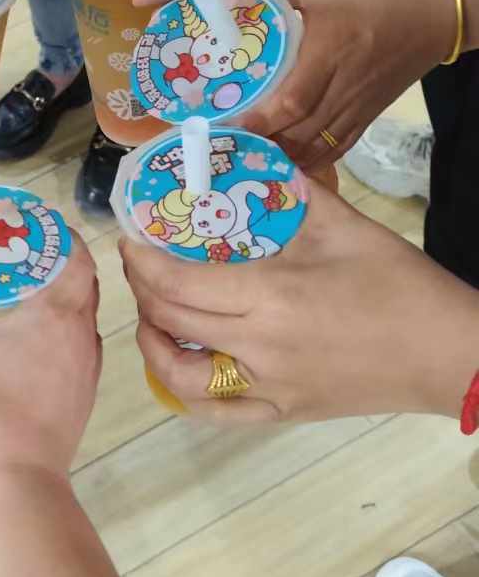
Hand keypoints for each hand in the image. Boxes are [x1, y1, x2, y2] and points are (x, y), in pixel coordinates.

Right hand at [0, 233, 102, 490]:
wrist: (14, 485)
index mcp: (58, 314)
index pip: (74, 254)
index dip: (54, 233)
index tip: (24, 223)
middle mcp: (83, 335)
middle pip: (79, 282)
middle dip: (50, 263)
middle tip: (11, 253)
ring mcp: (87, 369)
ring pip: (78, 317)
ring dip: (55, 298)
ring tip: (14, 291)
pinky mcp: (81, 396)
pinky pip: (74, 346)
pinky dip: (55, 332)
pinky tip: (21, 342)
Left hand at [121, 182, 478, 423]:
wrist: (446, 354)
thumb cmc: (398, 285)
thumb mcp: (344, 227)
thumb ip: (293, 193)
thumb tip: (254, 163)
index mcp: (270, 297)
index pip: (178, 282)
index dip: (142, 262)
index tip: (130, 241)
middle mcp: (257, 347)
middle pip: (170, 322)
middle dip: (142, 291)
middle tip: (139, 267)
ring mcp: (266, 387)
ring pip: (179, 376)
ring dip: (153, 345)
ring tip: (151, 317)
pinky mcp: (281, 412)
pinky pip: (215, 413)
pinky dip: (184, 391)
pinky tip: (180, 364)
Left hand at [242, 0, 455, 170]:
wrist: (437, 8)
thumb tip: (234, 6)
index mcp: (329, 50)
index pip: (291, 99)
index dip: (258, 119)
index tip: (226, 124)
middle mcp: (343, 86)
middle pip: (298, 131)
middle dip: (262, 142)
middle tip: (227, 141)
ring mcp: (359, 105)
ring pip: (316, 146)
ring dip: (282, 155)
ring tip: (250, 154)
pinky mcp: (370, 114)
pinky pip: (337, 147)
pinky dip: (310, 159)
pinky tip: (289, 161)